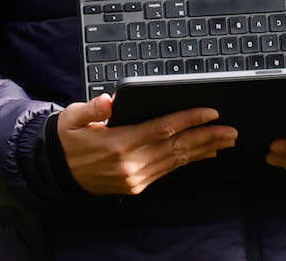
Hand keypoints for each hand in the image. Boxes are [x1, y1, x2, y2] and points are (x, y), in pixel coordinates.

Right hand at [56, 94, 237, 194]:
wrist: (54, 171)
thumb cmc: (66, 138)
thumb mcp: (72, 117)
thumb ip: (93, 108)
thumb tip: (110, 100)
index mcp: (118, 143)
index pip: (162, 129)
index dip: (189, 119)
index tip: (210, 112)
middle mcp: (130, 164)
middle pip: (177, 147)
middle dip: (207, 137)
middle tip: (231, 130)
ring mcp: (134, 178)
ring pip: (176, 161)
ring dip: (203, 150)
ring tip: (225, 141)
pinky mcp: (135, 185)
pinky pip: (167, 171)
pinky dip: (187, 161)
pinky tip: (203, 154)